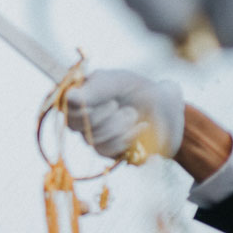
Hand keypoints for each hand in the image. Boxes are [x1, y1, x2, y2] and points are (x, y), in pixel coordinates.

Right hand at [64, 69, 183, 158]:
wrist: (167, 107)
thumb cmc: (140, 89)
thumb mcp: (121, 81)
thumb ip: (97, 87)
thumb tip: (70, 97)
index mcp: (79, 94)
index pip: (65, 103)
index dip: (85, 107)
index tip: (112, 102)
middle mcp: (78, 116)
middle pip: (76, 124)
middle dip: (106, 115)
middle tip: (122, 106)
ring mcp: (90, 135)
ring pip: (92, 138)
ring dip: (119, 126)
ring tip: (134, 115)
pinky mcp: (104, 151)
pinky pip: (105, 150)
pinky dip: (126, 138)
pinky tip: (139, 128)